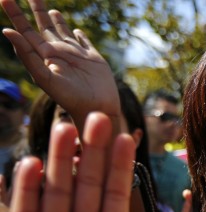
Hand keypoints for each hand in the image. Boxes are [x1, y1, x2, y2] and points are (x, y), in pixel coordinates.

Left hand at [0, 0, 121, 130]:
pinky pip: (84, 43)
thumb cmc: (70, 97)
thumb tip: (7, 30)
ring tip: (50, 8)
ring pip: (63, 32)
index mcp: (43, 56)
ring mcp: (76, 55)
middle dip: (35, 10)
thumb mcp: (44, 76)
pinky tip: (76, 30)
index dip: (15, 15)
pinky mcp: (94, 59)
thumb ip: (26, 54)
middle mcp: (58, 53)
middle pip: (43, 27)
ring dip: (56, 21)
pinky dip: (80, 36)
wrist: (97, 109)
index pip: (25, 31)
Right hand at [0, 113, 191, 211]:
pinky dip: (26, 191)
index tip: (128, 136)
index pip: (116, 195)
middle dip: (92, 152)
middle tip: (99, 116)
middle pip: (86, 185)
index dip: (120, 166)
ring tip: (66, 126)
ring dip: (60, 161)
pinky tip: (33, 164)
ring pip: (55, 192)